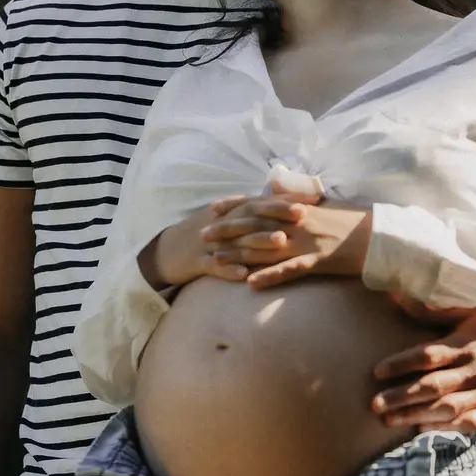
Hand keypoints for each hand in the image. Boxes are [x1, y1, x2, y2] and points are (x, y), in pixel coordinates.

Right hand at [138, 191, 320, 289]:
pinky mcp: (197, 262)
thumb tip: (282, 202)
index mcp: (230, 212)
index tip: (310, 200)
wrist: (165, 252)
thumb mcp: (227, 220)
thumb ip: (252, 213)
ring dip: (259, 241)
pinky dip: (229, 270)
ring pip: (236, 241)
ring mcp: (210, 243)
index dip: (284, 200)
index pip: (260, 202)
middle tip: (302, 215)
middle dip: (276, 214)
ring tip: (281, 241)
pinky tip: (245, 276)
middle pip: (251, 216)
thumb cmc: (205, 236)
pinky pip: (214, 267)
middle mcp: (222, 223)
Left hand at [220, 183, 372, 290]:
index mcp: (302, 209)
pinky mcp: (321, 261)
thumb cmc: (358, 225)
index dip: (237, 205)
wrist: (384, 236)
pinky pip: (291, 269)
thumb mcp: (329, 210)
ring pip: (267, 248)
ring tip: (214, 259)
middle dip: (228, 229)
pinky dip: (270, 276)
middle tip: (202, 234)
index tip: (213, 207)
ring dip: (239, 253)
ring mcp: (309, 242)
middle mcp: (301, 223)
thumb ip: (307, 210)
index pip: (263, 204)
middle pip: (257, 225)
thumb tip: (293, 208)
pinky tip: (250, 283)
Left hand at [371, 307, 475, 434]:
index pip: (429, 355)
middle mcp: (475, 369)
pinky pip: (471, 423)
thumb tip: (402, 298)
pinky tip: (423, 430)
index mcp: (465, 343)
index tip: (377, 371)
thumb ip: (438, 310)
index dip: (402, 363)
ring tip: (388, 420)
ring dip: (416, 415)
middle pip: (433, 386)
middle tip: (375, 405)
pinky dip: (448, 429)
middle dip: (402, 396)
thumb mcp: (470, 311)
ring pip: (447, 408)